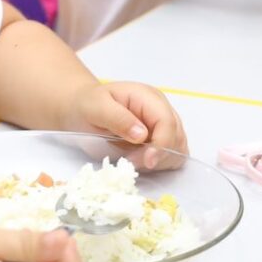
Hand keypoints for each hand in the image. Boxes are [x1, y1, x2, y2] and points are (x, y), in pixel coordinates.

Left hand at [63, 81, 186, 169]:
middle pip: (177, 137)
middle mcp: (161, 109)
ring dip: (160, 161)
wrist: (83, 108)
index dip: (161, 144)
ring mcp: (163, 125)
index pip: (167, 121)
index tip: (147, 162)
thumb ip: (118, 118)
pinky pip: (173, 155)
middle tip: (131, 161)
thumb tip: (141, 135)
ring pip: (178, 149)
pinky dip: (162, 163)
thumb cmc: (88, 105)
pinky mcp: (161, 139)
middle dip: (158, 155)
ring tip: (133, 160)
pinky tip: (142, 161)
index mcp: (148, 97)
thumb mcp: (96, 107)